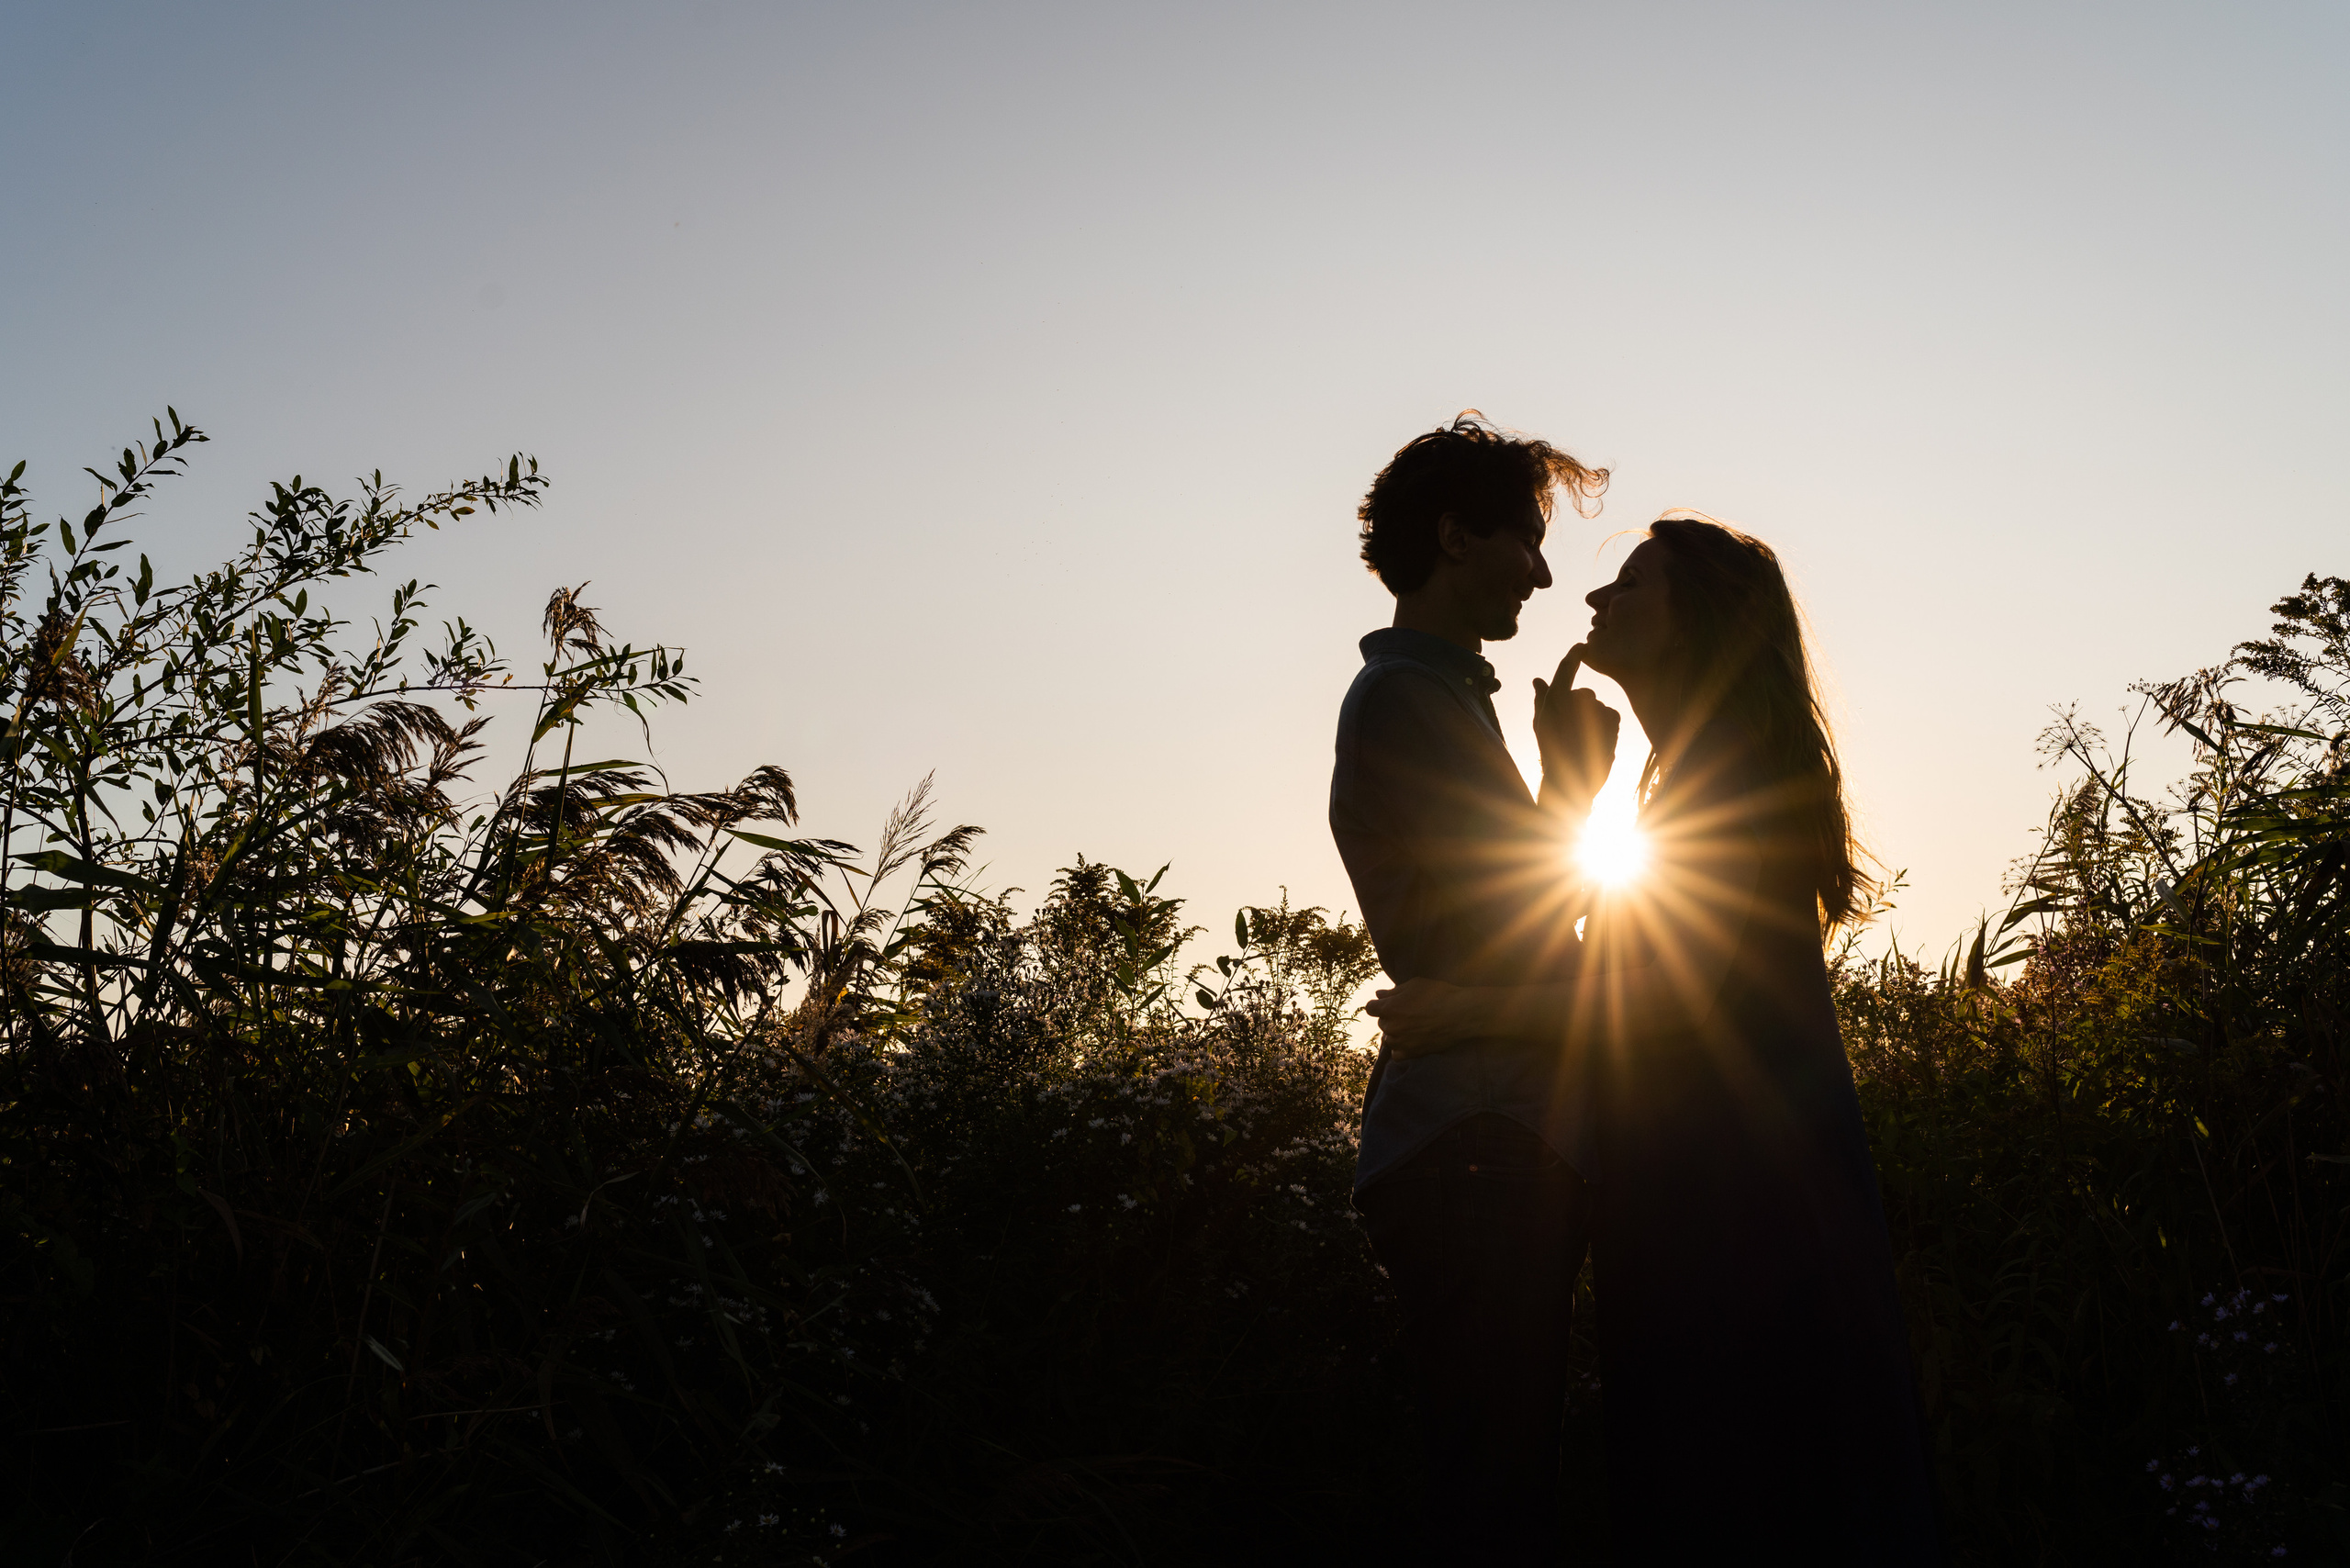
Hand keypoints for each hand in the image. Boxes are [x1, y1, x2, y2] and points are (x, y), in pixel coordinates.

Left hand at [1365, 976, 1477, 1058]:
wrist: (1461, 1013)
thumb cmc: (1438, 994)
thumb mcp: (1414, 985)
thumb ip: (1393, 991)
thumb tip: (1378, 995)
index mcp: (1389, 1008)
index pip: (1370, 1008)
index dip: (1378, 1004)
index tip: (1388, 1003)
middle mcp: (1392, 1026)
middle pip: (1381, 1023)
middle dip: (1390, 1017)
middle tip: (1408, 1012)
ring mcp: (1401, 1041)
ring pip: (1388, 1038)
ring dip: (1395, 1033)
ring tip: (1411, 1026)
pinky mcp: (1413, 1053)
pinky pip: (1397, 1054)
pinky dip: (1400, 1048)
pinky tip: (1410, 1041)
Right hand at [1533, 645, 1618, 808]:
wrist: (1572, 781)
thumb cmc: (1553, 754)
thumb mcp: (1541, 726)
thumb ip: (1541, 699)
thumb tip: (1537, 679)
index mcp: (1554, 699)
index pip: (1566, 669)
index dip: (1574, 655)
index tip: (1582, 647)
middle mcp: (1575, 699)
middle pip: (1585, 694)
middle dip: (1583, 708)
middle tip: (1575, 731)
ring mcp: (1596, 708)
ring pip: (1599, 706)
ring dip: (1595, 719)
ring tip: (1586, 741)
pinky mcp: (1612, 718)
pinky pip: (1612, 715)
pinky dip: (1609, 726)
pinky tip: (1600, 741)